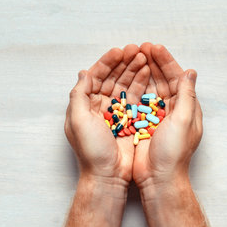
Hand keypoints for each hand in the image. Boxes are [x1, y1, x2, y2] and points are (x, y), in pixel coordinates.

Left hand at [64, 44, 149, 183]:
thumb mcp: (78, 121)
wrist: (108, 175)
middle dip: (124, 62)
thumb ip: (79, 95)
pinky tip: (148, 73)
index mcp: (84, 104)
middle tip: (137, 50)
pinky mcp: (129, 118)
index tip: (119, 51)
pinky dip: (141, 83)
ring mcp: (115, 111)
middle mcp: (99, 105)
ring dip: (134, 69)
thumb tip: (84, 72)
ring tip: (145, 57)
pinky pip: (135, 96)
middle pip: (112, 77)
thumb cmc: (91, 151)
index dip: (107, 62)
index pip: (96, 76)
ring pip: (125, 84)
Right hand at [133, 43, 202, 188]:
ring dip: (142, 71)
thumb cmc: (173, 152)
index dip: (166, 61)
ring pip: (150, 87)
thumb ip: (187, 95)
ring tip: (132, 57)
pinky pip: (138, 99)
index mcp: (186, 107)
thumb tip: (191, 71)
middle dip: (152, 62)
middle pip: (162, 79)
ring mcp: (157, 115)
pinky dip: (133, 87)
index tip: (154, 48)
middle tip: (140, 47)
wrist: (158, 178)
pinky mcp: (143, 122)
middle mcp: (173, 109)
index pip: (177, 77)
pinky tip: (124, 77)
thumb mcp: (184, 120)